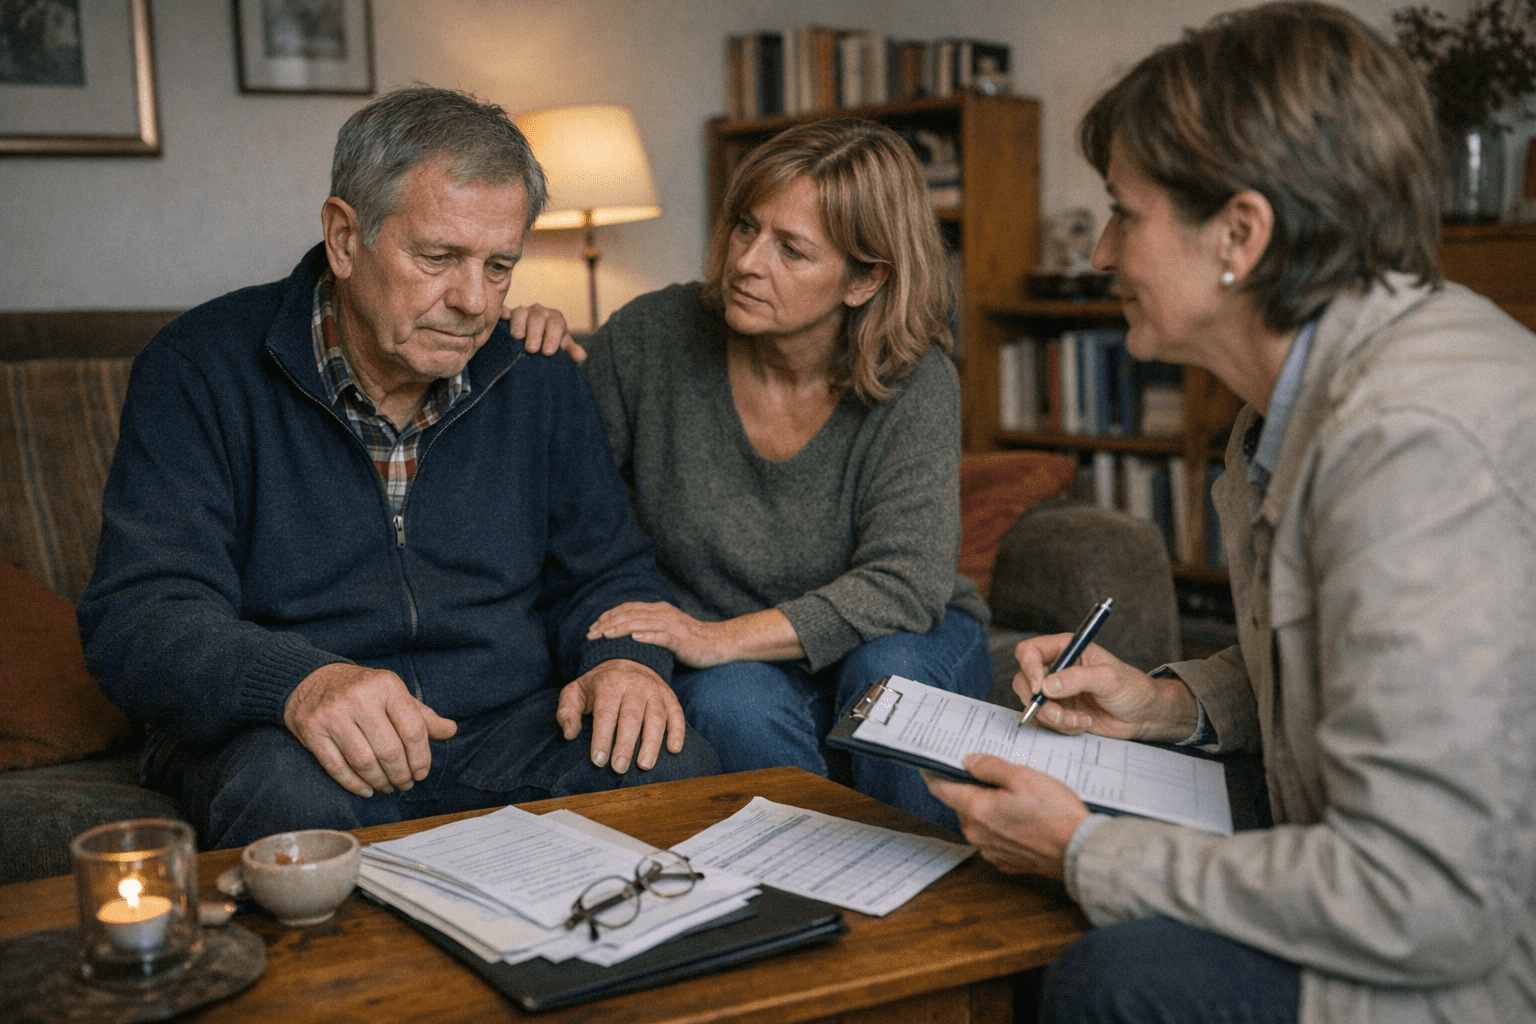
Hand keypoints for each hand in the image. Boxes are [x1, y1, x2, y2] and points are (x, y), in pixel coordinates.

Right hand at [284, 663, 457, 797]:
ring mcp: (333, 714)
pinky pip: (337, 767)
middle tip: (405, 784)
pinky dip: (354, 784)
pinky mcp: (312, 731)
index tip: (421, 773)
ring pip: (364, 762)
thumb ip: (422, 715)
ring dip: (380, 781)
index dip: (421, 758)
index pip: (413, 730)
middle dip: (401, 775)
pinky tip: (367, 789)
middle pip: (389, 750)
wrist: (312, 680)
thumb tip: (451, 731)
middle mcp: (360, 698)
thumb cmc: (363, 692)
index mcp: (387, 686)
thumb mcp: (394, 695)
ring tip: (388, 787)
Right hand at [502, 304, 586, 361]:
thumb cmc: (550, 343)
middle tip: (532, 349)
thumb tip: (581, 356)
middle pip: (538, 318)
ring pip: (520, 312)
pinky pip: (504, 310)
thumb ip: (572, 351)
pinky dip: (502, 313)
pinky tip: (501, 318)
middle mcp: (539, 312)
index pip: (556, 324)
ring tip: (517, 337)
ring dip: (518, 324)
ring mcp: (522, 311)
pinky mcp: (507, 314)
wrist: (535, 337)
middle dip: (535, 333)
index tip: (548, 352)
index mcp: (555, 318)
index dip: (552, 337)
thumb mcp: (562, 347)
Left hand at [556, 659, 685, 773]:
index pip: (606, 713)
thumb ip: (567, 711)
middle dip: (626, 745)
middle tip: (619, 768)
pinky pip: (676, 713)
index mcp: (610, 683)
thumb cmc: (598, 685)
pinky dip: (677, 732)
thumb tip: (570, 734)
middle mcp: (635, 685)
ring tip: (644, 765)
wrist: (625, 659)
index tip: (598, 760)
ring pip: (657, 717)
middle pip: (632, 717)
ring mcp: (655, 690)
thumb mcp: (575, 691)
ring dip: (652, 743)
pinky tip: (673, 749)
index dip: (602, 737)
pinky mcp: (669, 696)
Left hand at [586, 601, 735, 668]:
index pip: (627, 609)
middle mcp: (663, 613)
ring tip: (605, 635)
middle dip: (608, 623)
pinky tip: (634, 638)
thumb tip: (626, 634)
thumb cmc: (692, 640)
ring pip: (642, 623)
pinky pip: (662, 636)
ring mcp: (673, 626)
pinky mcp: (681, 640)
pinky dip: (647, 636)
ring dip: (621, 628)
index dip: (608, 616)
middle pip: (630, 614)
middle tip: (590, 634)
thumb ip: (649, 626)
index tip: (592, 627)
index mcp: (658, 610)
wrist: (720, 643)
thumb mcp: (667, 629)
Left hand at [923, 754, 1089, 879]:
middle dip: (972, 789)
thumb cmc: (1054, 813)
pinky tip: (1021, 818)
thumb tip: (969, 762)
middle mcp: (976, 834)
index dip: (934, 774)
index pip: (941, 789)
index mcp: (975, 810)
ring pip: (978, 821)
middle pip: (962, 804)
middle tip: (992, 775)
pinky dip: (1000, 826)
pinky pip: (993, 837)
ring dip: (988, 808)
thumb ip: (990, 767)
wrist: (1078, 852)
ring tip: (1015, 796)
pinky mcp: (1006, 861)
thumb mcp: (1022, 777)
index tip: (930, 763)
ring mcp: (990, 850)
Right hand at [1013, 634, 1195, 742]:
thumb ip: (1076, 678)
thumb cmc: (1132, 688)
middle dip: (1039, 702)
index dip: (1028, 668)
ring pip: (1034, 706)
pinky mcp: (1060, 713)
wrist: (1144, 716)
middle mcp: (1056, 669)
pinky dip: (1062, 727)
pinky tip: (1084, 723)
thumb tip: (1046, 686)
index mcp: (1066, 649)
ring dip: (1055, 718)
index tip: (1039, 688)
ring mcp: (1056, 693)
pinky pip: (1046, 722)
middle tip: (1059, 713)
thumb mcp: (1108, 678)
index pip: (1030, 651)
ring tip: (1081, 720)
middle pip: (1024, 681)